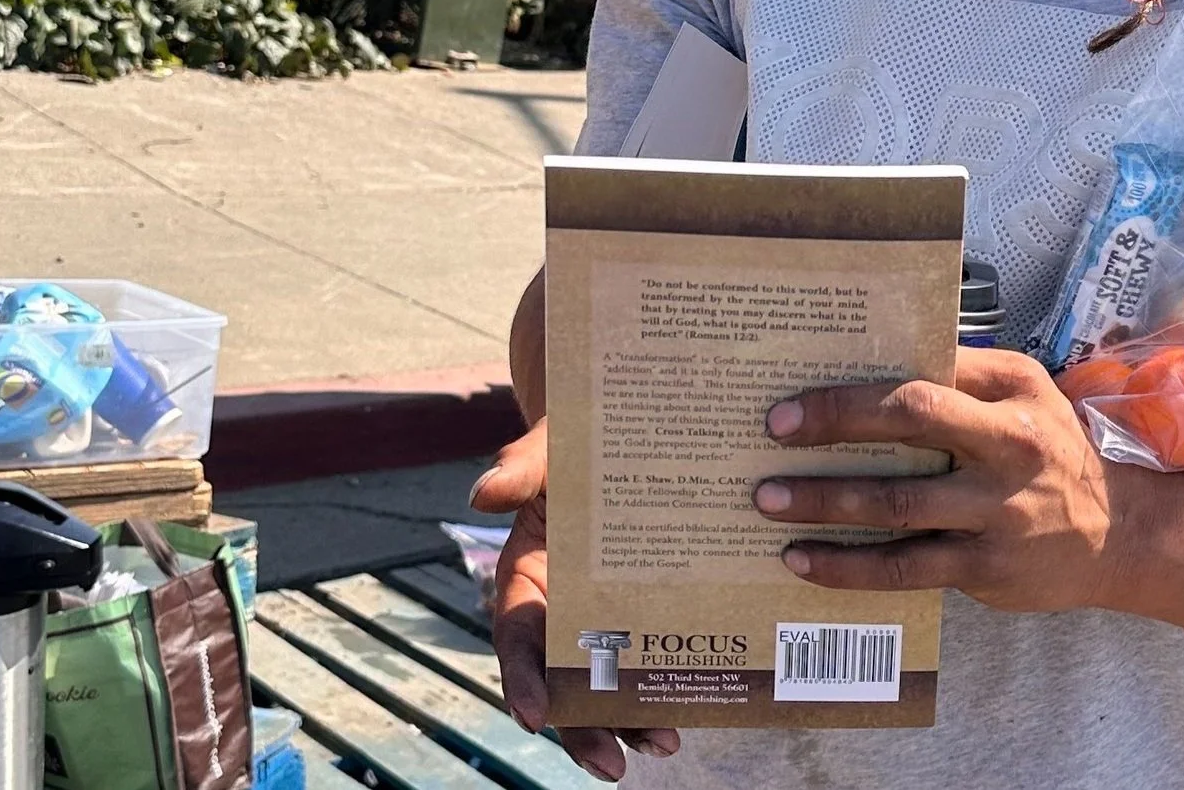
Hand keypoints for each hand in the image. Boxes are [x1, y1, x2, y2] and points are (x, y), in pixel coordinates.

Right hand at [469, 420, 680, 782]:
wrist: (624, 426)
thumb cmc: (574, 438)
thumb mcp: (548, 448)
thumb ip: (520, 467)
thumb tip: (482, 493)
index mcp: (526, 577)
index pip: (515, 639)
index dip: (521, 680)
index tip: (536, 716)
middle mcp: (562, 607)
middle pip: (564, 680)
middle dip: (583, 727)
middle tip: (613, 765)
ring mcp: (606, 612)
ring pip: (612, 678)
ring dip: (632, 717)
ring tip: (667, 743)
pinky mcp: (650, 606)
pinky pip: (655, 648)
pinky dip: (670, 678)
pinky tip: (701, 702)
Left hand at [751, 347, 1118, 613]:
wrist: (1120, 534)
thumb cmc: (1055, 448)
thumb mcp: (1027, 390)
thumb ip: (965, 369)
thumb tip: (882, 348)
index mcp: (1008, 402)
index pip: (920, 390)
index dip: (851, 399)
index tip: (793, 407)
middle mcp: (1003, 456)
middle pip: (906, 439)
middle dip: (831, 436)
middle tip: (769, 444)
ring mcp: (992, 518)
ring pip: (895, 511)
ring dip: (825, 506)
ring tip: (769, 504)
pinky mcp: (983, 571)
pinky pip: (904, 570)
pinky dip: (848, 567)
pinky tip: (804, 561)